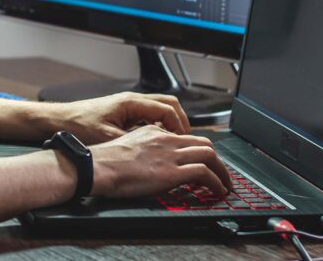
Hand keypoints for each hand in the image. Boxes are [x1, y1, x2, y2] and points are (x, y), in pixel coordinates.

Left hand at [54, 91, 190, 143]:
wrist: (58, 121)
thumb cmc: (78, 125)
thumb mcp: (108, 138)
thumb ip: (133, 142)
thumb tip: (154, 152)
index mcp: (131, 102)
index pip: (168, 109)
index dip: (179, 126)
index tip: (183, 142)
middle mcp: (131, 100)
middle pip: (168, 104)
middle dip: (180, 122)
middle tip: (183, 141)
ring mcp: (127, 105)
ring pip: (159, 109)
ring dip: (168, 124)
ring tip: (172, 144)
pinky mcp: (122, 113)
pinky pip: (147, 116)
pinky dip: (157, 126)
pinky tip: (153, 142)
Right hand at [90, 125, 231, 198]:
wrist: (98, 166)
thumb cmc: (104, 161)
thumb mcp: (126, 145)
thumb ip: (143, 149)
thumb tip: (149, 162)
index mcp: (153, 132)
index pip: (185, 137)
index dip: (198, 150)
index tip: (202, 161)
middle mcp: (166, 140)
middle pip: (203, 143)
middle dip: (216, 159)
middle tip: (220, 172)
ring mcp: (170, 155)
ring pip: (209, 155)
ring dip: (222, 171)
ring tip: (225, 184)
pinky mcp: (172, 172)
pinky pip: (204, 173)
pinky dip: (217, 182)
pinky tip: (218, 191)